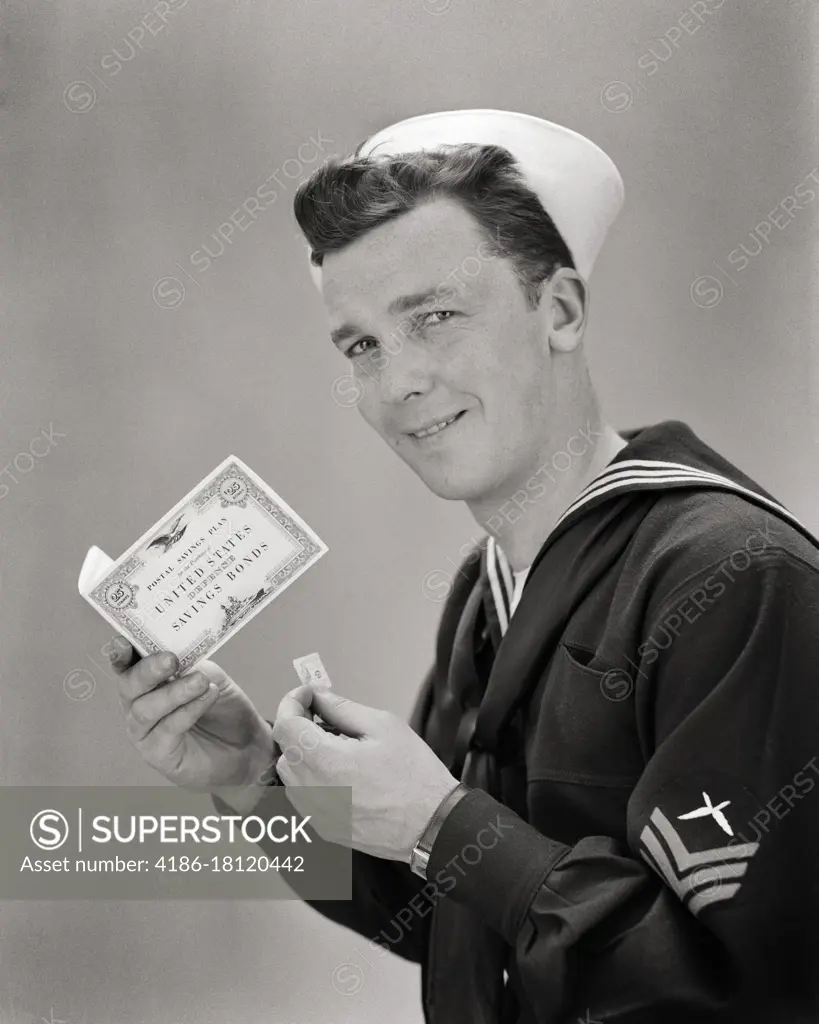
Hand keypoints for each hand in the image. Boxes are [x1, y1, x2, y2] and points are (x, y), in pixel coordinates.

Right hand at [110, 637, 273, 791]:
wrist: (244, 745)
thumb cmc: (222, 708)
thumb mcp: (210, 675)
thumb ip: (191, 663)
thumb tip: (179, 650)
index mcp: (147, 682)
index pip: (126, 665)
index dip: (120, 653)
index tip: (125, 643)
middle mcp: (138, 706)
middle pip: (128, 686)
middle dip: (147, 671)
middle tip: (171, 660)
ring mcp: (145, 732)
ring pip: (145, 710)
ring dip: (174, 692)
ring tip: (201, 682)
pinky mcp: (158, 754)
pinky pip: (167, 730)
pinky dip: (188, 711)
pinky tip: (207, 698)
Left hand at [272, 687, 459, 861]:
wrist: (433, 824)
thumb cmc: (414, 773)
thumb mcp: (384, 726)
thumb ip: (342, 708)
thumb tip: (318, 696)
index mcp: (325, 762)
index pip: (285, 725)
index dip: (292, 703)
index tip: (309, 695)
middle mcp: (312, 792)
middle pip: (285, 750)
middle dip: (298, 728)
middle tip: (325, 716)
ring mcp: (315, 815)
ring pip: (291, 775)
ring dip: (304, 755)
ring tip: (336, 746)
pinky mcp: (323, 829)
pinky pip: (303, 796)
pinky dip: (312, 778)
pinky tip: (340, 772)